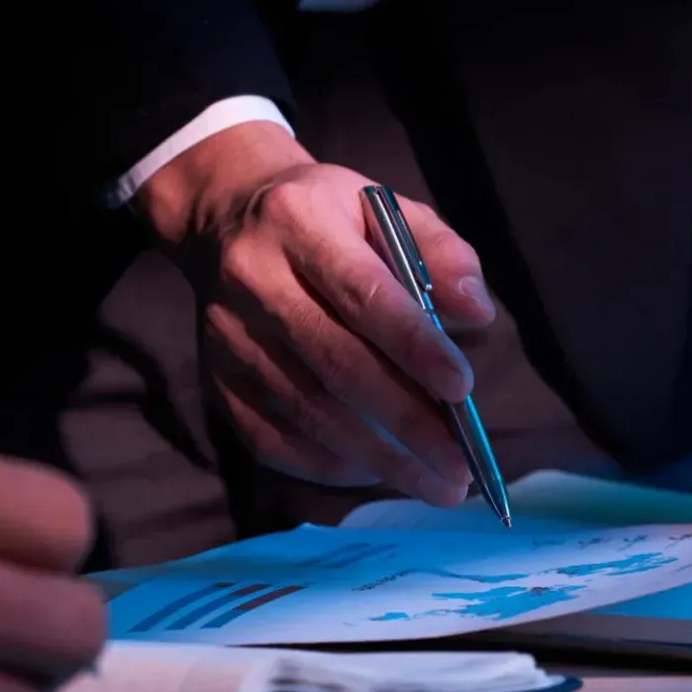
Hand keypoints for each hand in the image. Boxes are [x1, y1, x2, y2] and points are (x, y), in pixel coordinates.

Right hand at [138, 121, 492, 505]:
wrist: (223, 220)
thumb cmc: (327, 219)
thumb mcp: (386, 208)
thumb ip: (441, 253)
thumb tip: (476, 314)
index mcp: (299, 221)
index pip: (362, 293)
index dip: (413, 345)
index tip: (462, 390)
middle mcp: (252, 279)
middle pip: (336, 364)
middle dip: (407, 423)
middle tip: (459, 466)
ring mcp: (227, 338)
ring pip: (308, 413)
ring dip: (379, 460)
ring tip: (437, 484)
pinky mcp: (216, 383)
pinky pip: (274, 441)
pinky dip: (332, 467)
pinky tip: (380, 473)